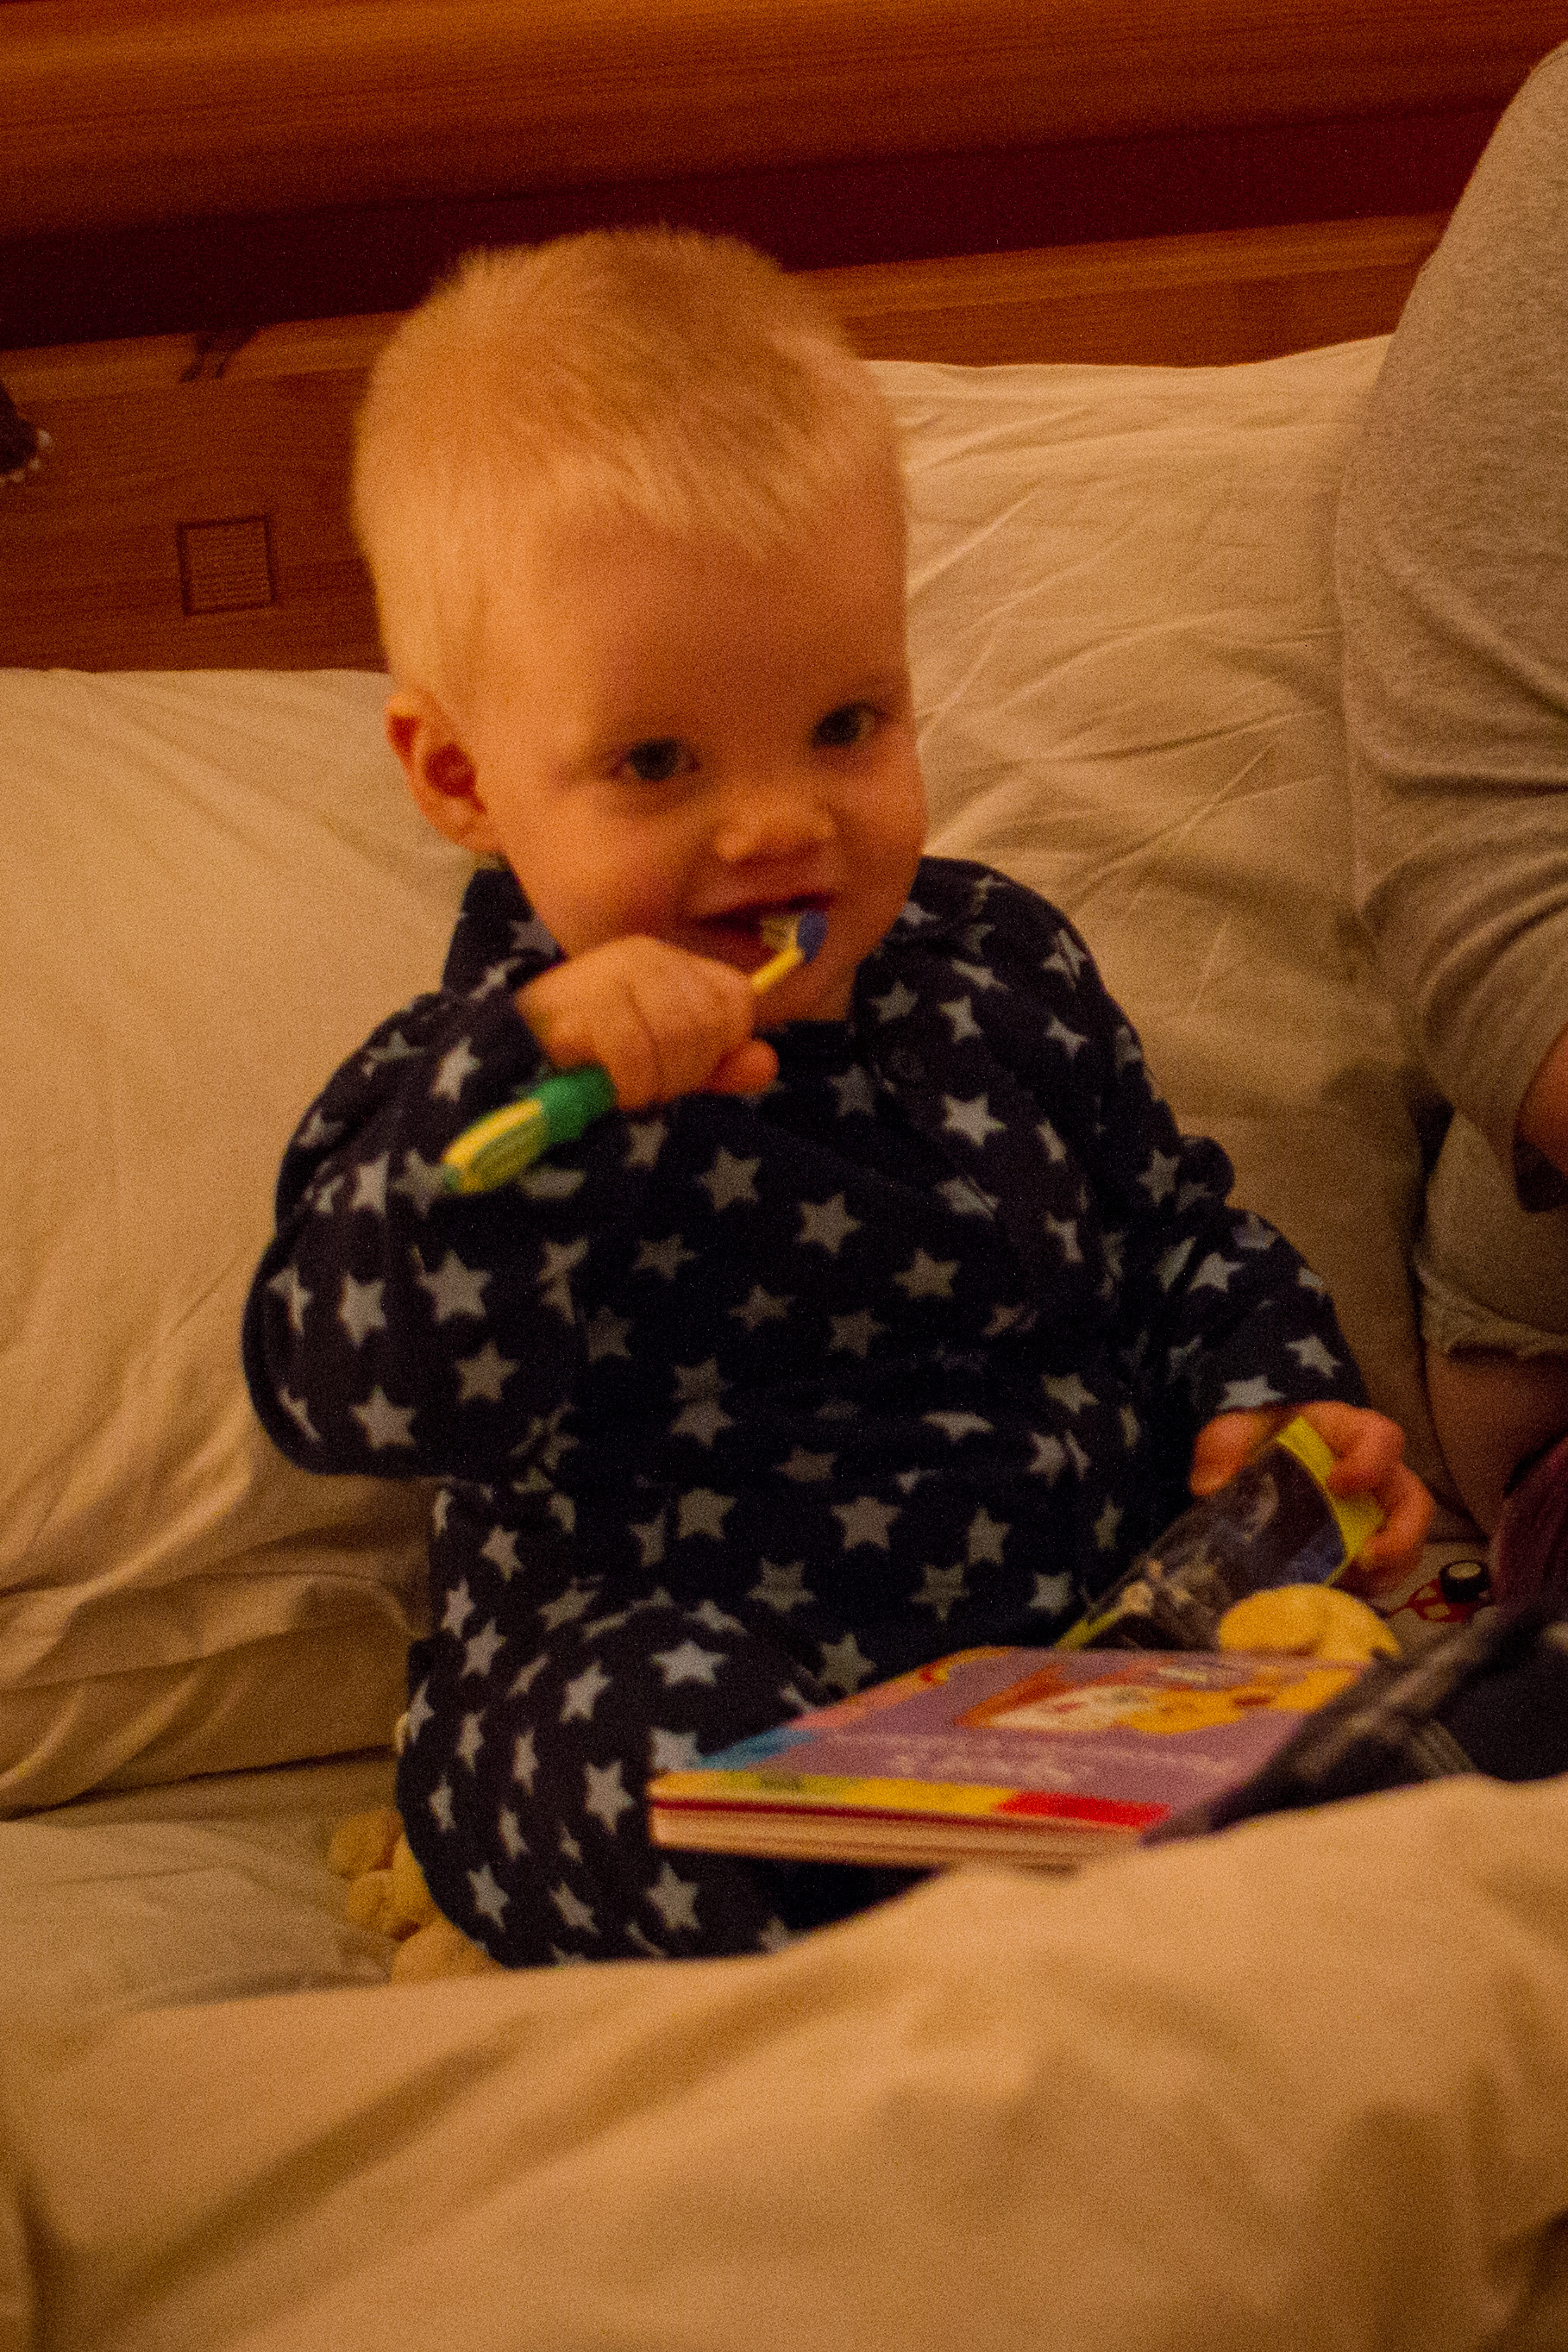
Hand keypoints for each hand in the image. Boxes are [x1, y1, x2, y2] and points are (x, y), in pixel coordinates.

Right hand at [517, 938, 778, 1111]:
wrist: (504, 1062)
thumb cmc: (588, 1062)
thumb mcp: (663, 1065)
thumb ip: (717, 1064)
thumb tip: (766, 1063)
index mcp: (672, 964)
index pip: (738, 1001)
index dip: (718, 1047)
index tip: (681, 1066)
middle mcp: (647, 956)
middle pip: (711, 1025)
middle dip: (684, 1072)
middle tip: (644, 1082)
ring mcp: (613, 973)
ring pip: (679, 1040)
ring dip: (653, 1083)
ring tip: (623, 1086)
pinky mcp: (585, 1000)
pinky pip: (636, 1057)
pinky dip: (626, 1087)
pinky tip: (605, 1088)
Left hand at [1190, 1400, 1432, 1585]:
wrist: (1252, 1455)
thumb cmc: (1254, 1434)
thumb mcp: (1232, 1431)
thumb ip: (1222, 1448)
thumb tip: (1213, 1487)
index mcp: (1346, 1433)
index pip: (1380, 1437)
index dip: (1370, 1462)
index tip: (1339, 1484)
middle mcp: (1373, 1473)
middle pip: (1413, 1500)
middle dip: (1400, 1535)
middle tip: (1366, 1560)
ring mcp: (1373, 1512)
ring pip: (1407, 1542)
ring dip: (1388, 1570)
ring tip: (1353, 1587)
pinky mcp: (1362, 1544)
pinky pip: (1384, 1570)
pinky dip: (1368, 1587)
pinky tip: (1338, 1594)